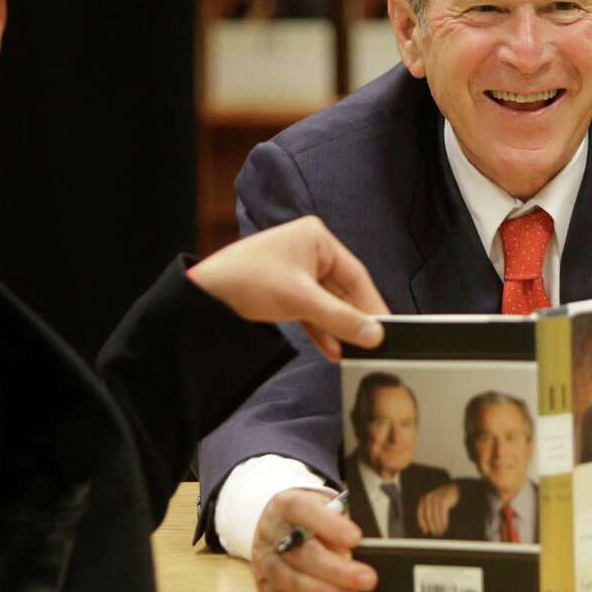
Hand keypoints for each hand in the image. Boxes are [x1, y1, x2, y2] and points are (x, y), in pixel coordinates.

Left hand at [188, 216, 388, 360]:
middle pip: (342, 290)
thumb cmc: (249, 280)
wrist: (205, 294)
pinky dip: (320, 330)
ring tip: (354, 352)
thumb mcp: (301, 300)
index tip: (387, 327)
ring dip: (337, 328)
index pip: (355, 274)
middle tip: (373, 344)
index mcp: (316, 239)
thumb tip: (374, 334)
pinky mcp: (284, 291)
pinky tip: (332, 350)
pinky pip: (310, 311)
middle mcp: (308, 251)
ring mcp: (296, 271)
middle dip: (353, 319)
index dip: (371, 303)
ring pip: (326, 303)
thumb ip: (341, 319)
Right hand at [251, 488, 376, 591]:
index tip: (356, 538)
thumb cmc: (306, 519)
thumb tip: (350, 552)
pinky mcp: (264, 584)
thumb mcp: (321, 509)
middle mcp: (271, 533)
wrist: (275, 527)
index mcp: (286, 506)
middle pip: (302, 553)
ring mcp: (265, 561)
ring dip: (323, 591)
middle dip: (337, 570)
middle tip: (367, 578)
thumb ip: (334, 526)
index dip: (330, 525)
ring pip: (290, 580)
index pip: (304, 510)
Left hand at [416, 483, 459, 535]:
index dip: (422, 523)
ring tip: (441, 531)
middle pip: (428, 516)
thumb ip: (430, 511)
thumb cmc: (443, 498)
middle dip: (432, 526)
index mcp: (424, 499)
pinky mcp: (443, 500)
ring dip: (438, 525)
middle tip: (435, 533)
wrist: (454, 489)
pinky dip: (443, 522)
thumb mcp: (434, 503)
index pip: (420, 513)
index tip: (425, 531)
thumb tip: (428, 527)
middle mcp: (428, 498)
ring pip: (435, 516)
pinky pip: (442, 514)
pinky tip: (445, 527)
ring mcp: (435, 498)